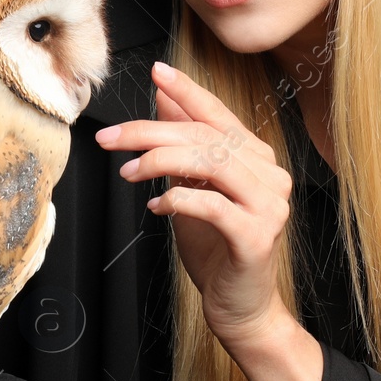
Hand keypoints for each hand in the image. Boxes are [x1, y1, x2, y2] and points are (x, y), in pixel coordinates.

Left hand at [95, 61, 293, 353]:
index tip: (157, 73)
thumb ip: (185, 147)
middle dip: (150, 132)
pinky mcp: (257, 236)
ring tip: (128, 172)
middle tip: (111, 138)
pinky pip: (213, 206)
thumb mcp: (193, 190)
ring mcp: (269, 206)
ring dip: (160, 162)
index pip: (218, 115)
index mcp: (257, 159)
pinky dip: (178, 201)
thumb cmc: (217, 250)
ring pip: (210, 164)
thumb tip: (164, 101)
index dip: (187, 92)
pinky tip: (157, 206)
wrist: (241, 307)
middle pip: (205, 138)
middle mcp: (270, 176)